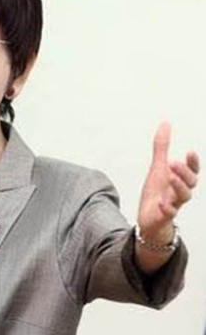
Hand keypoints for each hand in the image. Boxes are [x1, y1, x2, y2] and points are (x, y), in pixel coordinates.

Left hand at [138, 122, 199, 242]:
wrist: (149, 219)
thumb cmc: (157, 191)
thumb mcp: (158, 167)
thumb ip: (162, 147)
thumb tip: (165, 123)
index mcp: (179, 180)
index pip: (192, 171)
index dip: (193, 163)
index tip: (190, 152)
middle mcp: (179, 192)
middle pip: (190, 184)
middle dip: (184, 173)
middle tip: (173, 162)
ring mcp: (173, 204)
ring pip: (183, 198)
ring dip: (178, 186)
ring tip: (170, 176)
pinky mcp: (164, 216)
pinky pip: (169, 214)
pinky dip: (167, 208)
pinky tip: (162, 203)